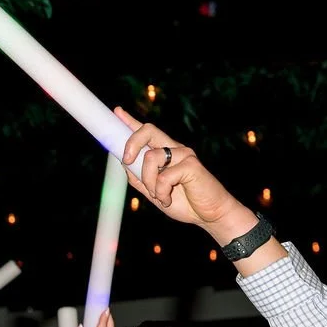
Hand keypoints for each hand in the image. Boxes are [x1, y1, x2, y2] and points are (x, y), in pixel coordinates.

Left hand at [116, 112, 242, 235]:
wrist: (209, 214)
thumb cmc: (184, 202)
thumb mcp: (154, 191)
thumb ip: (139, 178)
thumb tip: (123, 163)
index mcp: (165, 153)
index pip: (146, 133)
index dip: (131, 122)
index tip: (117, 112)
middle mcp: (174, 149)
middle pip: (148, 130)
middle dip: (131, 143)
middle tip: (127, 160)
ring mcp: (184, 155)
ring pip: (150, 157)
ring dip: (148, 181)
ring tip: (159, 195)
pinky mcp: (192, 165)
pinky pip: (163, 176)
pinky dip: (160, 192)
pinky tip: (167, 200)